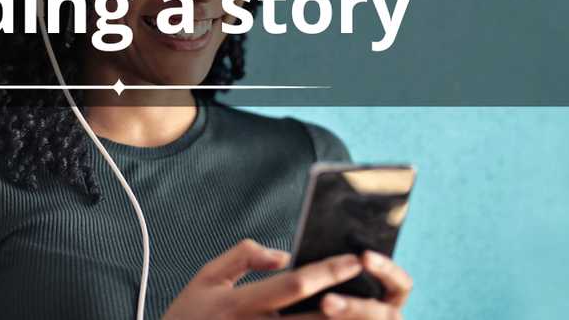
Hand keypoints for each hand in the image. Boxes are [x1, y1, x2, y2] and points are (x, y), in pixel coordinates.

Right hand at [160, 240, 411, 319]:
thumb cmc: (188, 315)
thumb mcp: (206, 277)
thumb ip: (243, 258)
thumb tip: (282, 254)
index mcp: (241, 304)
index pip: (293, 284)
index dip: (327, 272)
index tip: (353, 259)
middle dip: (349, 304)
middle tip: (379, 289)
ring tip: (370, 309)